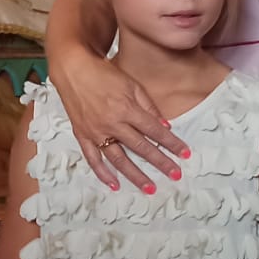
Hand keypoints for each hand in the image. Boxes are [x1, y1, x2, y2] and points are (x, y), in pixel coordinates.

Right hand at [52, 50, 187, 192]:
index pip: (154, 131)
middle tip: (175, 175)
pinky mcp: (83, 135)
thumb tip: (165, 127)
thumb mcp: (132, 84)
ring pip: (119, 159)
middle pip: (141, 148)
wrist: (73, 70)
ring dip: (135, 175)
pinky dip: (103, 174)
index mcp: (127, 109)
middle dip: (160, 162)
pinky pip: (93, 159)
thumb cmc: (104, 74)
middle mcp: (112, 123)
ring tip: (150, 188)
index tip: (184, 154)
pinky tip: (115, 185)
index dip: (171, 143)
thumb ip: (149, 107)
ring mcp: (96, 132)